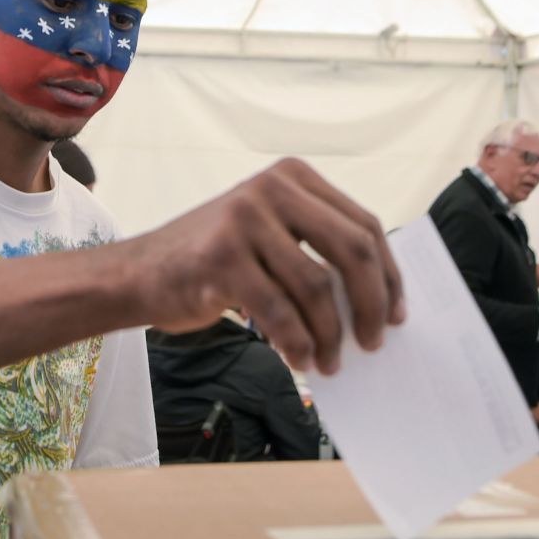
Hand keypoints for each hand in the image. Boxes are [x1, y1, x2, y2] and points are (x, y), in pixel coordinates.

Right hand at [130, 158, 404, 374]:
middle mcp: (271, 189)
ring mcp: (243, 219)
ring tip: (331, 361)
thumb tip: (378, 302)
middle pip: (351, 250)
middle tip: (374, 341)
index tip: (396, 313)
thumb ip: (317, 250)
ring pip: (316, 286)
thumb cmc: (216, 259)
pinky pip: (278, 309)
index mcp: (292, 177)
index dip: (388, 274)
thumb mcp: (270, 234)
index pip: (363, 225)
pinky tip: (301, 359)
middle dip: (372, 304)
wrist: (142, 271)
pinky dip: (296, 341)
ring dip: (331, 334)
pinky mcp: (221, 257)